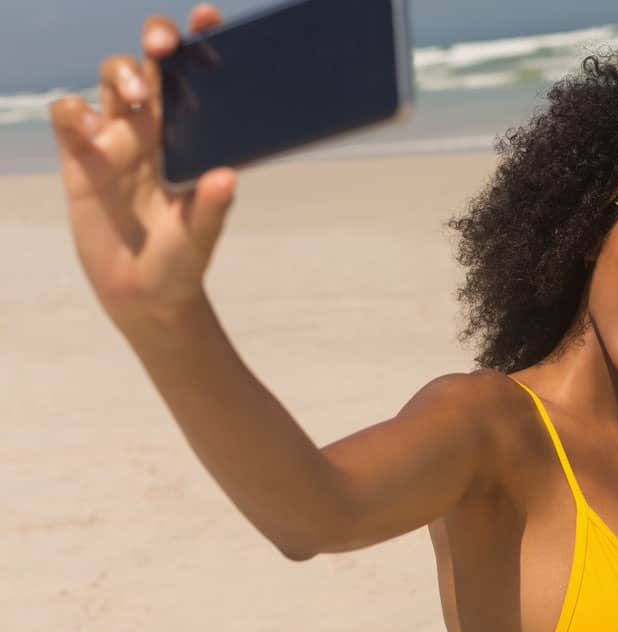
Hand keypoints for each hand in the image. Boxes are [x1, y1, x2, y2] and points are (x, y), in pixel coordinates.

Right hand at [49, 4, 233, 331]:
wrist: (143, 296)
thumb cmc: (181, 262)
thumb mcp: (201, 238)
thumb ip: (212, 208)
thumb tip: (226, 178)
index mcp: (190, 138)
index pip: (196, 81)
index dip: (199, 43)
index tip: (210, 18)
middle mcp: (154, 131)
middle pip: (152, 65)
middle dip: (157, 42)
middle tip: (164, 46)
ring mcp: (115, 141)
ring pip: (112, 81)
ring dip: (122, 74)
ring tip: (138, 97)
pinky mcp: (80, 160)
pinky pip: (68, 117)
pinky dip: (72, 110)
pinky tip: (85, 125)